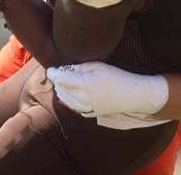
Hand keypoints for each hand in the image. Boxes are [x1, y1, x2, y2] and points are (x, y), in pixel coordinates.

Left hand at [47, 62, 168, 116]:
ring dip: (62, 89)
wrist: (129, 95)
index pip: (60, 79)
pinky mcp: (87, 113)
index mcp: (84, 84)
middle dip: (58, 80)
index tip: (51, 69)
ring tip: (67, 81)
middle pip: (60, 88)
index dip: (53, 73)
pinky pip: (71, 105)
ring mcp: (84, 108)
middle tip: (62, 72)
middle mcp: (81, 98)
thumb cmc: (116, 76)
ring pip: (63, 98)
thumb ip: (79, 67)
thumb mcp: (98, 66)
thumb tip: (64, 69)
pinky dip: (69, 97)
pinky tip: (74, 91)